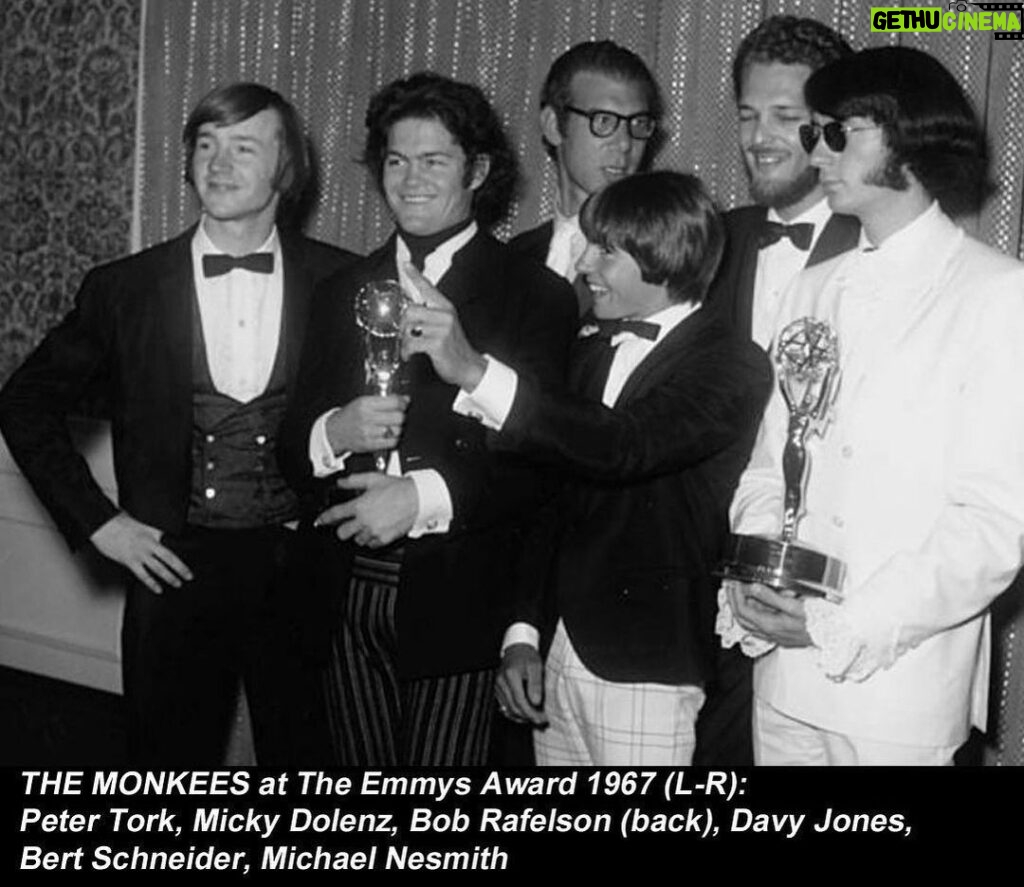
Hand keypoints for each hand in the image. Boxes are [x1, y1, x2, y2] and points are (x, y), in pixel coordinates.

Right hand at [90, 512, 192, 593]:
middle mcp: (149, 544)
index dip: (182, 551)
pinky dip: (152, 583)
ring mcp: (140, 553)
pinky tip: (158, 589)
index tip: (188, 557)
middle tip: (189, 576)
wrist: (103, 525)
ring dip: (170, 577)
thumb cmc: (118, 523)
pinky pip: (143, 575)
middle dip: (181, 568)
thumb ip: (150, 533)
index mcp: (153, 533)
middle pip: (169, 557)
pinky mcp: (130, 561)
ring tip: (178, 583)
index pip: (171, 543)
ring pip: (159, 568)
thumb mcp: (140, 524)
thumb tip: (157, 538)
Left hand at [313, 472, 417, 546]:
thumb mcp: (373, 478)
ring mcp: (374, 531)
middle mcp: (364, 521)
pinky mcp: (383, 539)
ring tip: (366, 525)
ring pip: (356, 540)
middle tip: (348, 523)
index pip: (335, 515)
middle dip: (343, 528)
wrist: (417, 499)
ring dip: (358, 533)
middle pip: (342, 533)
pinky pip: (370, 544)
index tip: (319, 521)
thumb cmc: (398, 488)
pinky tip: (375, 530)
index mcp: (359, 506)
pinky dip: (370, 539)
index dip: (324, 518)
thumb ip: (353, 480)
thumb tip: (341, 482)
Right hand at [326, 395, 408, 454]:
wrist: (335, 432)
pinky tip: (388, 434)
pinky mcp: (370, 445)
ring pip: (397, 430)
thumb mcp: (362, 401)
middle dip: (401, 415)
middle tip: (397, 415)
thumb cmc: (349, 416)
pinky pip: (392, 442)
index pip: (394, 402)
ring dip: (397, 428)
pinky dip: (394, 438)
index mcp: (365, 404)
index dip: (403, 402)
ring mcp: (368, 432)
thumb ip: (383, 399)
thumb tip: (405, 399)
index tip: (404, 403)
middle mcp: (367, 418)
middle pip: (398, 417)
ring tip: (390, 425)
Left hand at [400, 263, 486, 390]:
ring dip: (404, 341)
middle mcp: (445, 315)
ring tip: (408, 348)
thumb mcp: (445, 326)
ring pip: (408, 327)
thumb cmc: (454, 348)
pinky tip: (409, 355)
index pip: (428, 288)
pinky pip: (411, 343)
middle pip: (410, 310)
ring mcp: (442, 329)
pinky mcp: (437, 344)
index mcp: (446, 308)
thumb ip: (430, 315)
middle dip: (402, 325)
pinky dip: (406, 351)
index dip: (415, 276)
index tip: (405, 265)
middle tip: (404, 335)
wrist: (469, 367)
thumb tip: (409, 310)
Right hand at [494, 643, 547, 725]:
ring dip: (522, 717)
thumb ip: (536, 684)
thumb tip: (535, 702)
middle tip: (541, 720)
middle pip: (514, 707)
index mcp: (511, 675)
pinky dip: (515, 712)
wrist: (517, 648)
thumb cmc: (527, 656)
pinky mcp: (498, 689)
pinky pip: (505, 706)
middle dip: (528, 717)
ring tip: (535, 718)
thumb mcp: (536, 667)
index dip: (531, 712)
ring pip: (508, 709)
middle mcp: (501, 682)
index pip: (520, 701)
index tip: (542, 717)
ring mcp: (498, 686)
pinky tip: (525, 714)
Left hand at [726, 580, 811, 647]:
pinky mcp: (781, 636)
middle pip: (741, 618)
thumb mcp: (795, 605)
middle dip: (733, 601)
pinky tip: (755, 605)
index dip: (735, 595)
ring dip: (741, 608)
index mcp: (771, 625)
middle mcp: (770, 633)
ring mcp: (774, 636)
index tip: (733, 582)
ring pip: (748, 623)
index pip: (743, 610)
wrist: (836, 635)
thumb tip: (753, 587)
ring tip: (739, 593)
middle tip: (730, 586)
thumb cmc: (819, 620)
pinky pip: (758, 627)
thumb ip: (772, 597)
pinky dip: (752, 614)